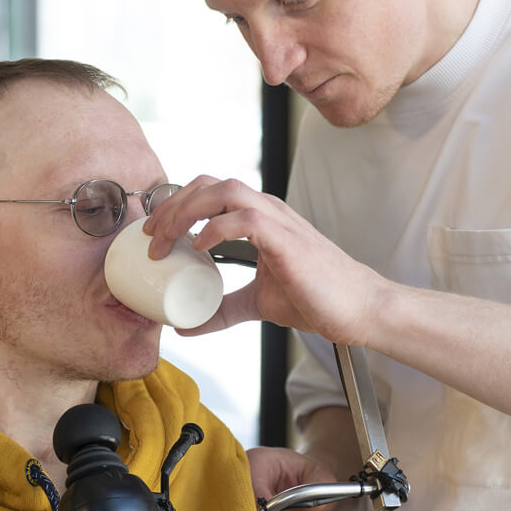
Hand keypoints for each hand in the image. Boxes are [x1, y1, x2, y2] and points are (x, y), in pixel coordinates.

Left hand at [143, 176, 387, 343]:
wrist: (359, 309)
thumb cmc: (318, 299)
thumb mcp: (257, 304)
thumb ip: (223, 309)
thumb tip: (186, 326)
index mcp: (260, 218)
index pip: (209, 191)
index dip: (175, 205)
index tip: (152, 233)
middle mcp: (267, 210)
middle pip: (209, 184)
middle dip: (172, 205)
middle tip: (150, 236)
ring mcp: (278, 221)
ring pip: (224, 191)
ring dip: (187, 211)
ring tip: (167, 240)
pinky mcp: (287, 239)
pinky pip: (245, 219)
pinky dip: (216, 228)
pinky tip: (201, 247)